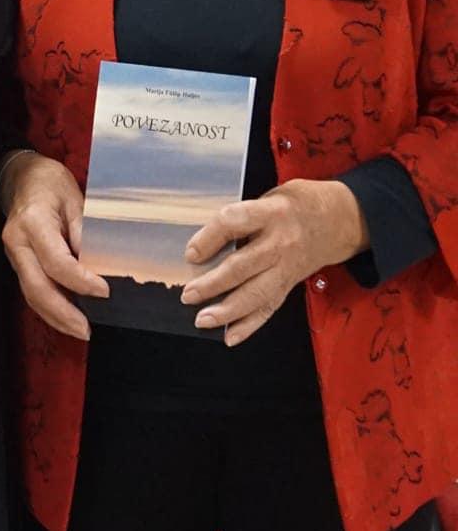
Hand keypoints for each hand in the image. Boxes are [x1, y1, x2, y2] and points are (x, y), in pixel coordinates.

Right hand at [0, 152, 108, 341]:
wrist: (21, 178)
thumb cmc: (49, 183)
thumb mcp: (74, 197)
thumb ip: (84, 230)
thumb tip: (98, 265)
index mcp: (32, 222)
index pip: (56, 261)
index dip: (80, 281)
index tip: (104, 292)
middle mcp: (17, 242)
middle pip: (37, 287)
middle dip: (63, 313)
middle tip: (87, 329)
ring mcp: (14, 254)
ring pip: (31, 294)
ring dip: (56, 317)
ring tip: (80, 330)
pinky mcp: (18, 262)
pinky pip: (31, 290)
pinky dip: (49, 308)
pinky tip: (66, 318)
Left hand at [181, 178, 368, 345]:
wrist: (341, 219)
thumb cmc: (299, 203)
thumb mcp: (271, 195)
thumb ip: (243, 215)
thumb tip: (206, 240)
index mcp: (272, 213)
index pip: (234, 224)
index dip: (209, 238)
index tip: (191, 253)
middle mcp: (280, 242)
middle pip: (243, 267)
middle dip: (213, 284)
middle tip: (189, 294)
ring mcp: (287, 266)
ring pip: (256, 293)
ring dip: (227, 311)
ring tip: (203, 319)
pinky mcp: (291, 283)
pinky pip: (269, 307)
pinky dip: (249, 324)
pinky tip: (230, 335)